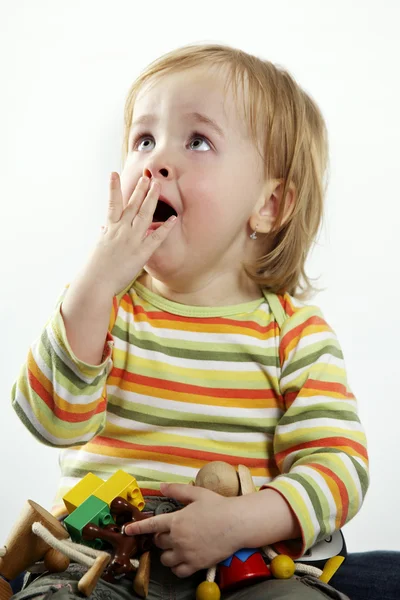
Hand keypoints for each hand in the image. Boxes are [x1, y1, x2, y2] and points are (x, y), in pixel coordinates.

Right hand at [87, 173, 176, 295]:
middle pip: (132, 204)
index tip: (114, 173)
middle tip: (147, 176)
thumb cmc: (96, 267)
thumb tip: (103, 227)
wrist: (95, 281)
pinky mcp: (141, 253)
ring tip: (157, 185)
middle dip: (140, 189)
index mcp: (109, 229)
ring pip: (144, 214)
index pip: (112, 203)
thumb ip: (104, 235)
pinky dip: (165, 228)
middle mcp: (121, 230)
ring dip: (151, 198)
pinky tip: (173, 218)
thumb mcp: (99, 247)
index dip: (113, 187)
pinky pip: (156, 238)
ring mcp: (132, 240)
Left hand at [124, 483, 241, 577]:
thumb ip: (178, 490)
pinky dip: (177, 567)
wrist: (236, 524)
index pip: (151, 525)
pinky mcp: (195, 564)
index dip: (137, 528)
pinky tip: (182, 559)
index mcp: (176, 520)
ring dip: (167, 553)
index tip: (127, 530)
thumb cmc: (218, 506)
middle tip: (172, 532)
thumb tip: (161, 486)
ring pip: (165, 559)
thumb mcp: (197, 493)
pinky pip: (178, 571)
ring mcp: (186, 553)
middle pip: (158, 542)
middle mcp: (177, 538)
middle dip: (161, 538)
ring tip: (176, 547)